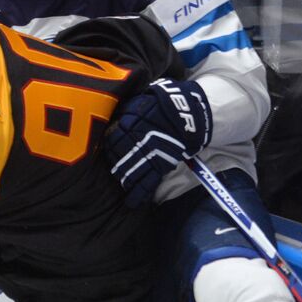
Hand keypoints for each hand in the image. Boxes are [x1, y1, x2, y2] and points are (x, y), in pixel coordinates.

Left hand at [107, 77, 212, 206]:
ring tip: (123, 183)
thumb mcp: (143, 98)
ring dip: (125, 179)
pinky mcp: (162, 164)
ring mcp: (149, 154)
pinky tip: (132, 203)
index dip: (110, 147)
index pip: (111, 140)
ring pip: (130, 171)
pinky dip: (140, 193)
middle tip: (116, 168)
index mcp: (129, 122)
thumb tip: (116, 121)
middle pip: (118, 157)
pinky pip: (148, 181)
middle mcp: (136, 140)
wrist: (191, 111)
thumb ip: (128, 110)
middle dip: (116, 164)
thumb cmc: (166, 102)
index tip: (110, 151)